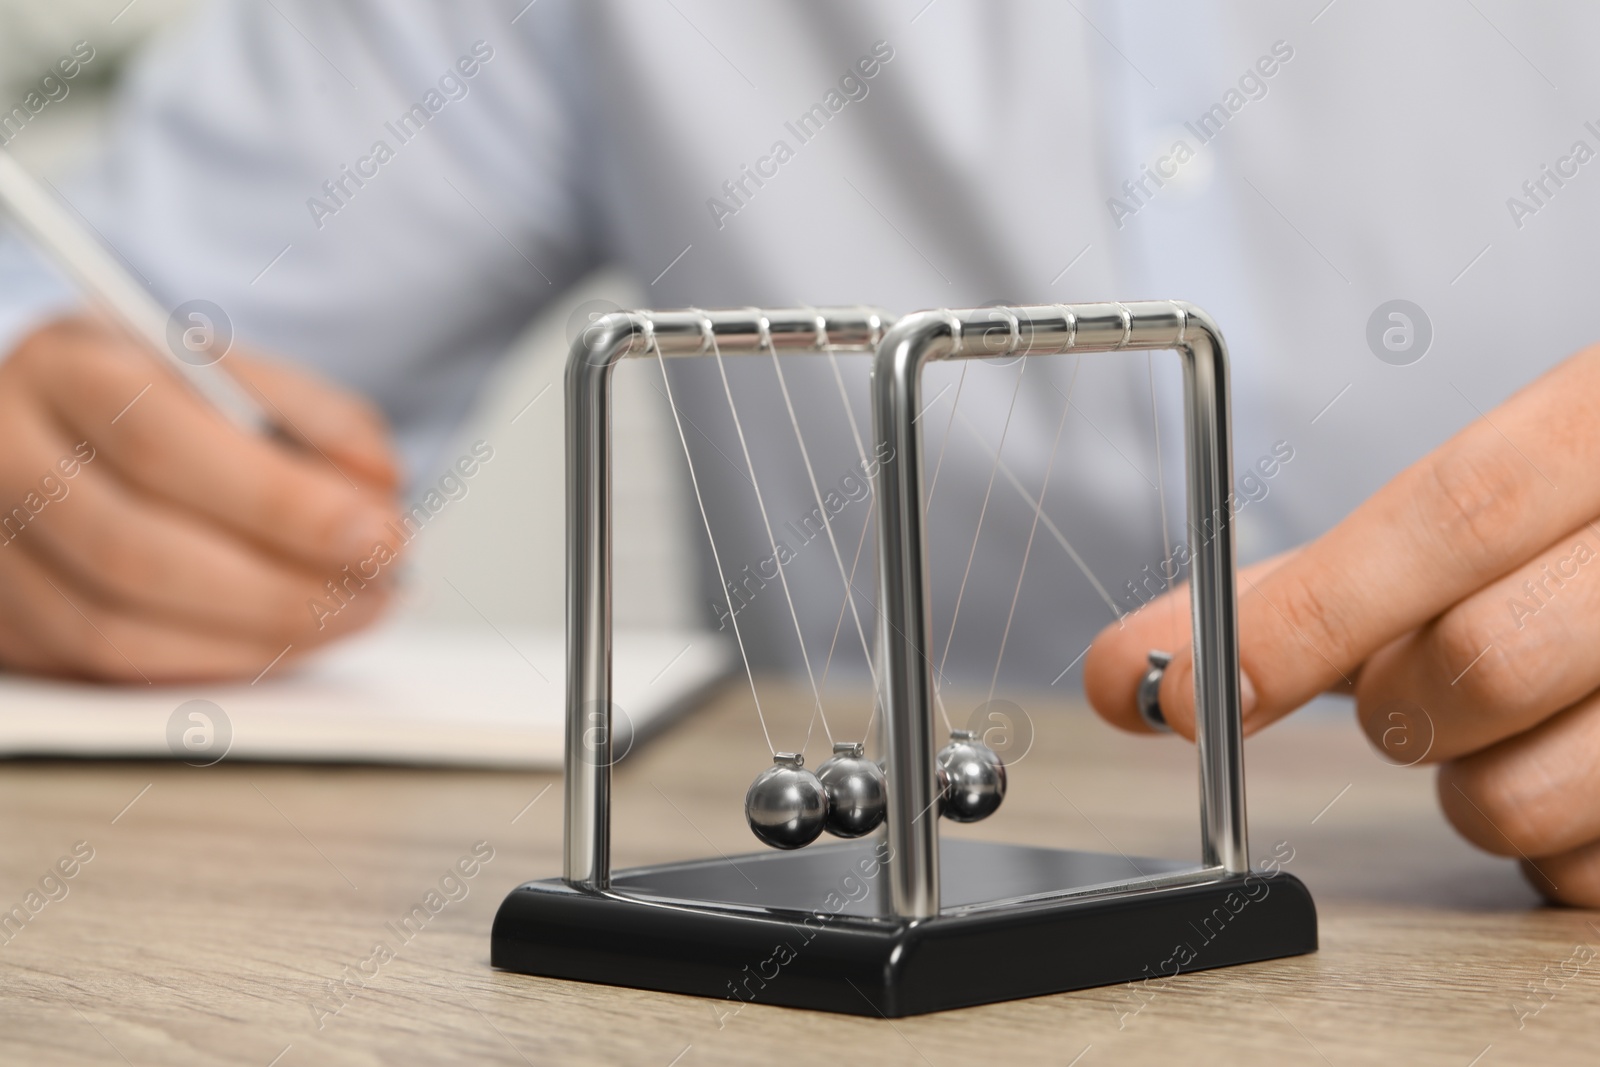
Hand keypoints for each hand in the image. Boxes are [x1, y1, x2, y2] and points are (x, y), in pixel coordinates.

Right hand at [0, 316, 403, 681]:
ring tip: (350, 613)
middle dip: (281, 586)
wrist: (78, 431)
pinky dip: (216, 664)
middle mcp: (4, 459)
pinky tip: (288, 639)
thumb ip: (318, 419)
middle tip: (378, 586)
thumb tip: (379, 487)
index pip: (161, 443)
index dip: (279, 502)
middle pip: (136, 551)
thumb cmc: (169, 403)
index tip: (379, 532)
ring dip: (257, 638)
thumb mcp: (240, 378)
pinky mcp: (8, 625)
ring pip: (116, 629)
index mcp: (64, 369)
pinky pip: (113, 672)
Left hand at [1084, 344, 1599, 905]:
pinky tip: (1576, 769)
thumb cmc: (1590, 521)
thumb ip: (1308, 589)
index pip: (1453, 513)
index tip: (1187, 692)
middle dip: (1396, 700)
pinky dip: (1548, 849)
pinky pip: (1585, 878)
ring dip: (1467, 783)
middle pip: (1475, 665)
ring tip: (1510, 724)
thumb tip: (1126, 669)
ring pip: (1520, 796)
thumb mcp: (1486, 507)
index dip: (1307, 612)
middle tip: (1413, 681)